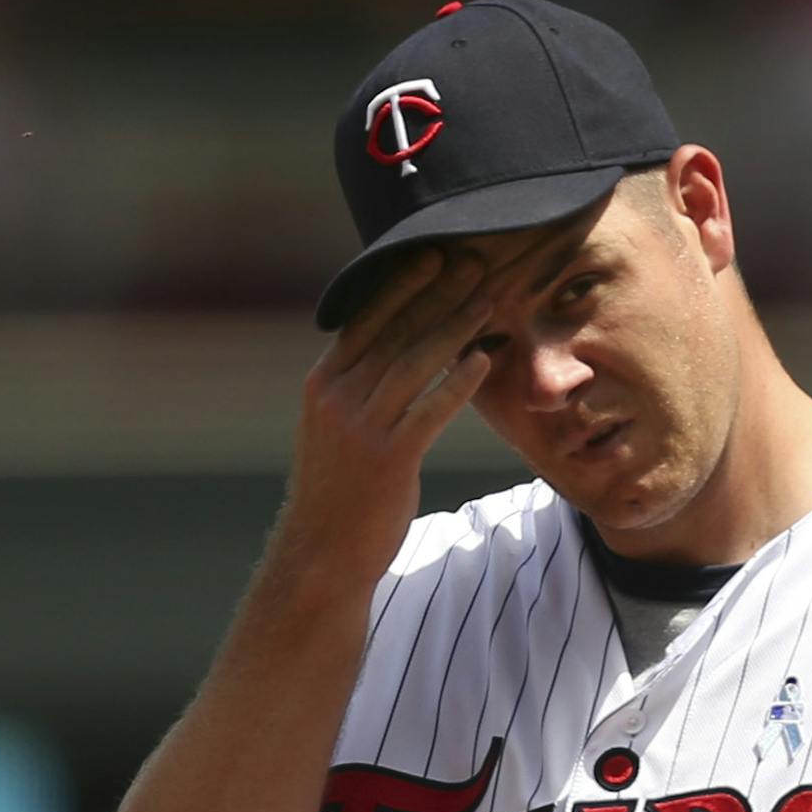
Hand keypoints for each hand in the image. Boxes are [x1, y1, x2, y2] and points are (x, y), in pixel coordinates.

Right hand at [277, 225, 554, 589]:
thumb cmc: (338, 495)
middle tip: (475, 262)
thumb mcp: (335, 433)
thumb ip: (357, 393)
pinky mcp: (389, 458)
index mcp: (323, 384)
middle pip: (395, 332)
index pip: (366, 320)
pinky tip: (483, 360)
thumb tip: (389, 359)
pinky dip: (458, 382)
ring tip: (489, 301)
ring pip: (415, 363)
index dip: (402, 285)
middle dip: (438, 294)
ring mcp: (361, 427)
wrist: (322, 556)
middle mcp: (337, 397)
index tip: (434, 255)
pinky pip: (430, 409)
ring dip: (456, 327)